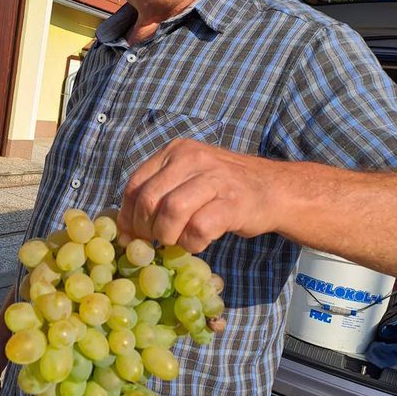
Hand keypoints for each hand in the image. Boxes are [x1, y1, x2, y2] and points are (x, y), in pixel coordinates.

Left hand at [117, 139, 282, 251]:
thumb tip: (123, 228)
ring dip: (168, 236)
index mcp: (175, 152)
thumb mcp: (188, 179)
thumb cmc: (224, 189)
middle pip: (150, 200)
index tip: (132, 234)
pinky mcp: (233, 202)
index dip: (128, 214)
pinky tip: (198, 242)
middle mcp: (193, 159)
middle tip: (155, 242)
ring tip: (177, 241)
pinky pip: (199, 228)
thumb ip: (158, 194)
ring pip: (171, 212)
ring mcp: (215, 178)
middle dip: (146, 229)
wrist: (273, 189)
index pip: (135, 184)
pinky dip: (192, 243)